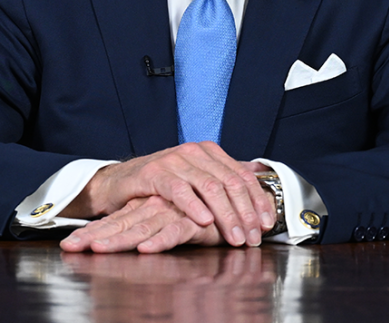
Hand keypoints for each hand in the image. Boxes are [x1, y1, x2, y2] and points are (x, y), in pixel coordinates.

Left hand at [60, 195, 223, 252]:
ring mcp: (172, 212)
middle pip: (120, 225)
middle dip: (94, 237)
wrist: (227, 196)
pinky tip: (144, 249)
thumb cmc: (196, 214)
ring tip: (95, 249)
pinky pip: (174, 231)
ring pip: (141, 228)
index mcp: (145, 207)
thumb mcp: (166, 222)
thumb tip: (123, 243)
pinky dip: (159, 241)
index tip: (68, 245)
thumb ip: (149, 229)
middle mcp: (154, 208)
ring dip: (118, 241)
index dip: (91, 233)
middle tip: (70, 246)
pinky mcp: (193, 221)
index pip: (114, 222)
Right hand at [63, 142, 274, 247]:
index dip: (257, 200)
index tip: (267, 224)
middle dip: (246, 212)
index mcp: (209, 151)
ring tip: (235, 237)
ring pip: (209, 187)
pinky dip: (195, 207)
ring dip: (226, 215)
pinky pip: (180, 190)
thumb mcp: (196, 180)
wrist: (121, 182)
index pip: (241, 175)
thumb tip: (258, 179)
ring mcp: (174, 160)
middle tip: (253, 237)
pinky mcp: (155, 173)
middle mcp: (194, 151)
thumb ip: (224, 178)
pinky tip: (205, 222)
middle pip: (230, 182)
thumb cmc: (161, 185)